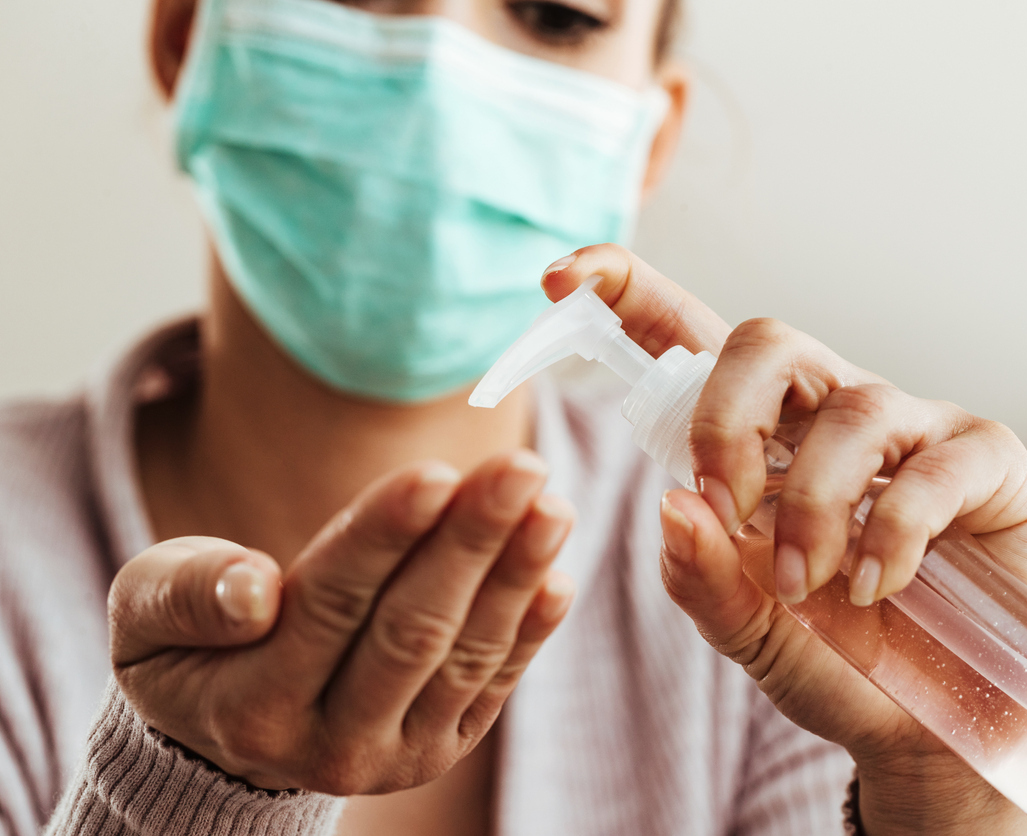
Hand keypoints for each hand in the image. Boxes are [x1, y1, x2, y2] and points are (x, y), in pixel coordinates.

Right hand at [108, 451, 574, 794]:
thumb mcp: (149, 616)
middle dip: (472, 544)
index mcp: (252, 708)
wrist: (227, 732)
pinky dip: (531, 631)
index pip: (331, 606)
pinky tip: (557, 576)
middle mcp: (331, 745)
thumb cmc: (188, 647)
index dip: (387, 537)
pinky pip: (494, 686)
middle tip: (522, 468)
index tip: (438, 473)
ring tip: (552, 506)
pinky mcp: (441, 746)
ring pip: (466, 657)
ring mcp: (397, 755)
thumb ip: (188, 598)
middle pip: (413, 630)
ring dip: (516, 577)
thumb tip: (254, 590)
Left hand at [542, 245, 1026, 833]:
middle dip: (726, 422)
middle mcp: (832, 414)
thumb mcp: (750, 632)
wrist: (933, 723)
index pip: (692, 341)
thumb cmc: (837, 660)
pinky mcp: (986, 459)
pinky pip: (931, 467)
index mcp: (762, 440)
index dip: (630, 293)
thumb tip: (672, 504)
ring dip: (812, 508)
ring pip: (851, 409)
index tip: (559, 279)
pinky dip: (890, 534)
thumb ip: (703, 579)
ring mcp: (914, 429)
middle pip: (768, 342)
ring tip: (808, 586)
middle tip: (724, 509)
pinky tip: (877, 587)